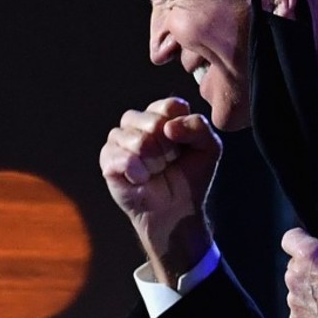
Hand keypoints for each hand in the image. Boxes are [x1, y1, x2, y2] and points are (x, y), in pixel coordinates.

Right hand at [99, 96, 221, 285]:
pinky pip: (122, 157)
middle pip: (154, 122)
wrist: (176, 210)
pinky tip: (142, 179)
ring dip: (154, 162)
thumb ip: (199, 127)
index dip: (182, 130)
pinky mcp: (108, 160)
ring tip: (156, 171)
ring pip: (138, 140)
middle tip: (170, 163)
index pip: (171, 106)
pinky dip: (138, 172)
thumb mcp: (209, 148)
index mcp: (161, 114)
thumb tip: (168, 127)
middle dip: (169, 148)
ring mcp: (120, 139)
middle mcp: (138, 122)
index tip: (184, 148)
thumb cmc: (190, 177)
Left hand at [281, 228, 317, 317]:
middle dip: (309, 267)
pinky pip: (299, 310)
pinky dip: (310, 311)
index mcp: (311, 255)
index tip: (310, 244)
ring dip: (309, 290)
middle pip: (294, 265)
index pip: (290, 238)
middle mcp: (296, 277)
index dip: (302, 239)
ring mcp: (295, 301)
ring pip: (296, 288)